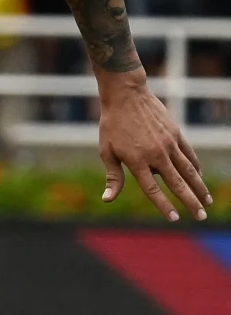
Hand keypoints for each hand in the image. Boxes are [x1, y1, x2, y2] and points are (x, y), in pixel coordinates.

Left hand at [98, 80, 211, 220]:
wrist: (126, 96)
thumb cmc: (112, 125)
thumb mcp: (107, 151)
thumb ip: (113, 177)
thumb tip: (107, 200)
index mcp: (137, 161)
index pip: (153, 190)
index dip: (164, 206)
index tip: (174, 219)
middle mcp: (156, 155)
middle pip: (177, 184)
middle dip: (191, 202)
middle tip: (201, 216)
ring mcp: (168, 144)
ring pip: (188, 171)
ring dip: (199, 187)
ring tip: (208, 201)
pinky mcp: (176, 134)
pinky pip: (189, 155)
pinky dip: (196, 168)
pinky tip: (200, 178)